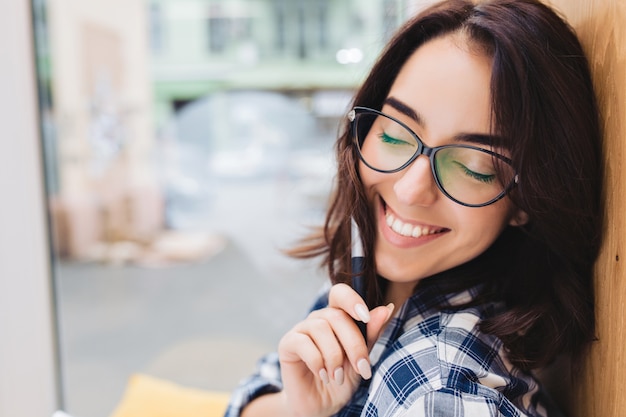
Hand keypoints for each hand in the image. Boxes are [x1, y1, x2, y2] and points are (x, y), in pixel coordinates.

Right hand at [277, 283, 393, 416]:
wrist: (321, 406)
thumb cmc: (342, 380)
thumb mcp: (361, 359)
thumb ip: (371, 334)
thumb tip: (386, 308)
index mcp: (337, 317)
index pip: (340, 294)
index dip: (352, 300)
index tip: (366, 317)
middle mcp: (318, 319)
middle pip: (336, 316)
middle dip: (353, 343)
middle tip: (362, 368)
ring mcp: (301, 330)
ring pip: (320, 328)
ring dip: (334, 356)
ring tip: (339, 377)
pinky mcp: (288, 343)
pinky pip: (303, 343)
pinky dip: (317, 361)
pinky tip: (324, 376)